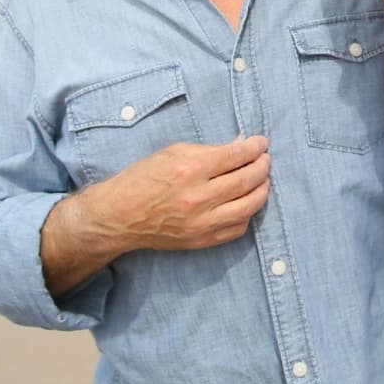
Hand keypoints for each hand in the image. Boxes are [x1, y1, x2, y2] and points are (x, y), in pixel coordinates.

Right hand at [42, 136, 271, 294]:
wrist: (119, 216)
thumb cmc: (143, 179)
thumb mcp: (173, 153)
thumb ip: (209, 150)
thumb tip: (241, 145)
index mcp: (190, 170)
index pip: (236, 156)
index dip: (255, 147)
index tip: (261, 143)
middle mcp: (198, 198)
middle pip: (247, 180)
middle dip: (262, 167)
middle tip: (264, 160)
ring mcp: (201, 223)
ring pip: (248, 207)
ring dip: (262, 191)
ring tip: (261, 181)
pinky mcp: (201, 240)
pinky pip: (237, 228)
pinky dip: (247, 214)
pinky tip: (246, 203)